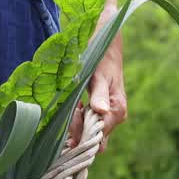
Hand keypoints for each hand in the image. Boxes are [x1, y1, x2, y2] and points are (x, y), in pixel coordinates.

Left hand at [69, 10, 125, 151]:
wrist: (107, 39)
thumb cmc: (102, 55)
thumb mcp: (99, 74)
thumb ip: (99, 94)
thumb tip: (100, 111)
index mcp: (117, 110)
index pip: (98, 138)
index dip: (80, 139)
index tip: (64, 139)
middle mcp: (115, 116)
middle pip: (93, 138)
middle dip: (76, 134)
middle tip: (61, 121)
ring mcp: (108, 114)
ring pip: (89, 132)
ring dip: (75, 126)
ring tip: (65, 111)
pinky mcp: (101, 110)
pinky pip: (88, 123)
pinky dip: (77, 120)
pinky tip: (70, 108)